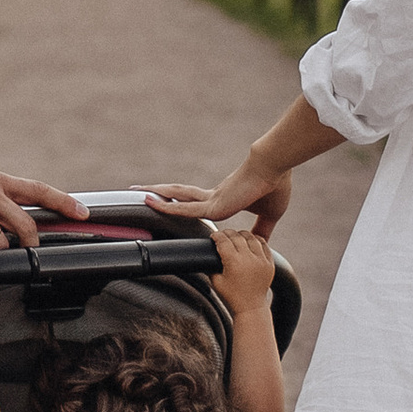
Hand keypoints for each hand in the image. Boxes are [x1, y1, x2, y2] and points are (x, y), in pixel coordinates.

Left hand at [149, 160, 289, 234]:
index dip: (184, 202)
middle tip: (144, 192)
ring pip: (176, 197)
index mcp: (224, 199)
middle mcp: (213, 197)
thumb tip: (263, 243)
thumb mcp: (270, 214)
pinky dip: (166, 206)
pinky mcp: (213, 204)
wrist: (274, 168)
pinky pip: (183, 208)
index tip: (171, 202)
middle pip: (180, 194)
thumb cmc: (275, 186)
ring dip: (157, 195)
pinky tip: (150, 203)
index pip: (198, 202)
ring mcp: (211, 200)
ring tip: (137, 192)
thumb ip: (263, 229)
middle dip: (163, 194)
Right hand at [210, 223, 276, 322]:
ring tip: (236, 236)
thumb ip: (210, 267)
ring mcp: (261, 260)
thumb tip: (206, 255)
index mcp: (234, 262)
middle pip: (237, 236)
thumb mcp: (216, 281)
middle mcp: (249, 259)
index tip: (214, 236)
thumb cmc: (232, 296)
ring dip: (242, 234)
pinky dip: (256, 240)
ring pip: (251, 237)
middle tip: (223, 235)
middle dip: (227, 233)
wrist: (251, 307)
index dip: (217, 236)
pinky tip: (251, 240)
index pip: (223, 241)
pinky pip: (264, 244)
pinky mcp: (269, 263)